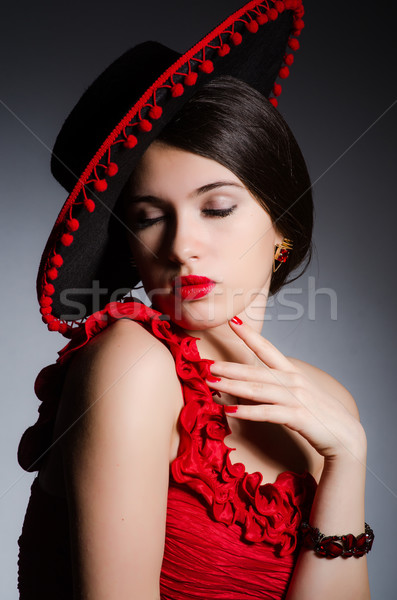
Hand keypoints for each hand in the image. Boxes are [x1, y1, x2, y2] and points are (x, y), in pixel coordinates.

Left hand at [205, 317, 365, 460]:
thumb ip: (277, 386)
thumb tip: (252, 383)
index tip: (233, 321)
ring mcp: (296, 398)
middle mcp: (293, 381)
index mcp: (292, 372)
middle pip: (255, 371)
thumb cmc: (318, 414)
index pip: (267, 348)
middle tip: (206, 364)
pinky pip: (267, 413)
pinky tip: (230, 410)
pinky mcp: (297, 416)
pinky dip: (247, 411)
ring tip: (212, 383)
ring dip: (232, 386)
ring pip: (257, 389)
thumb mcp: (298, 394)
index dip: (249, 335)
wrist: (346, 435)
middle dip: (229, 367)